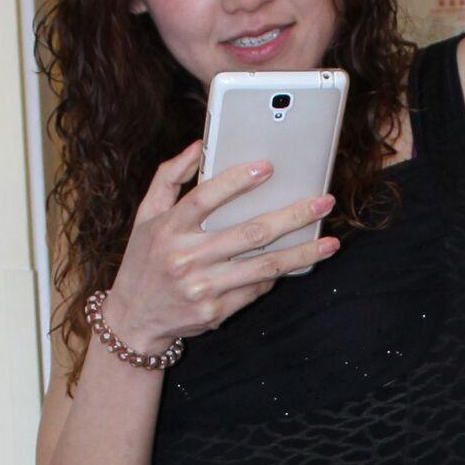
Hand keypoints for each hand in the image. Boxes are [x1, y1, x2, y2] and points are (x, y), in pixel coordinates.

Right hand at [103, 140, 337, 354]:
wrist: (133, 320)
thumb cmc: (144, 261)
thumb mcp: (145, 216)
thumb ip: (169, 178)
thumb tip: (198, 145)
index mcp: (169, 229)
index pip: (204, 198)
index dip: (235, 181)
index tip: (267, 166)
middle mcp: (186, 258)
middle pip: (249, 233)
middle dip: (292, 216)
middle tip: (323, 202)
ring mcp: (203, 288)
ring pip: (264, 266)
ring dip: (302, 254)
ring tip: (330, 243)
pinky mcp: (216, 312)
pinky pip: (256, 289)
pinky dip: (277, 275)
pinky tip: (297, 263)